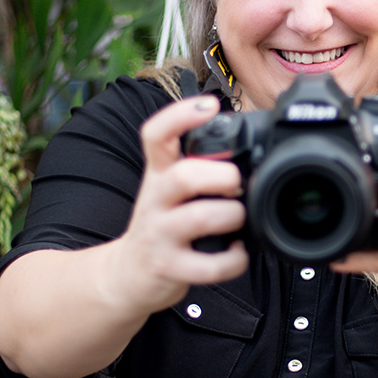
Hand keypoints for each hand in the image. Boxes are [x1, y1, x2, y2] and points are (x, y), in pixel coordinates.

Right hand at [105, 95, 248, 315]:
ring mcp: (159, 234)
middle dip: (222, 177)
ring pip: (199, 218)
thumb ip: (199, 165)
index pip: (156, 134)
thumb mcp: (170, 186)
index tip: (210, 104)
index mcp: (158, 172)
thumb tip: (249, 150)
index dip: (180, 115)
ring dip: (231, 216)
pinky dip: (233, 260)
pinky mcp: (168, 267)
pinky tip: (237, 252)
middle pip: (184, 175)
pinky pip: (208, 265)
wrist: (128, 272)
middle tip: (236, 185)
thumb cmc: (164, 221)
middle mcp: (155, 199)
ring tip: (237, 219)